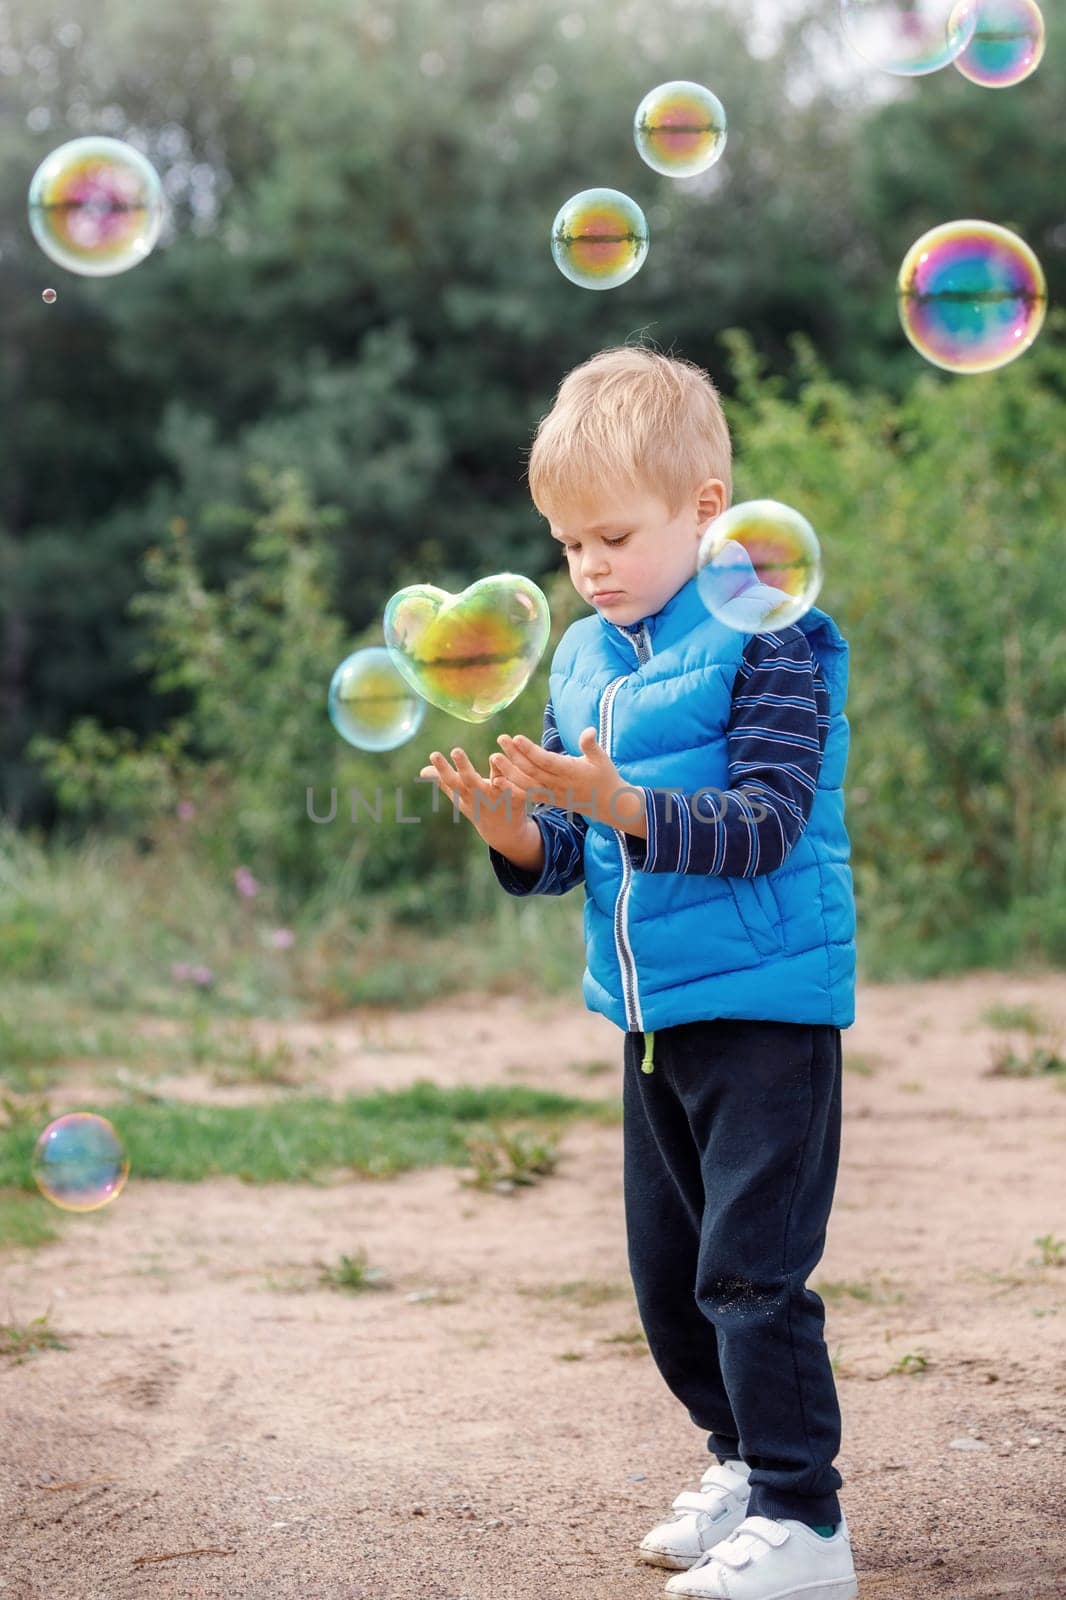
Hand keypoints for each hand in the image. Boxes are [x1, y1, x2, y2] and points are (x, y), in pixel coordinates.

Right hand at [418, 745, 538, 856]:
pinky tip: (519, 768)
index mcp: (465, 795)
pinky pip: (517, 788)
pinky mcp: (517, 798)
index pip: (451, 781)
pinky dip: (518, 781)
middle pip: (471, 782)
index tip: (434, 754)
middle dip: (463, 767)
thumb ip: (443, 782)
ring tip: (494, 756)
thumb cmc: (478, 807)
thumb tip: (422, 770)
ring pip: (497, 784)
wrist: (504, 832)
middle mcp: (480, 797)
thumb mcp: (460, 797)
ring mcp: (499, 799)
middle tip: (456, 751)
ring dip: (495, 773)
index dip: (442, 769)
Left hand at [491, 726, 645, 832]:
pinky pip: (527, 796)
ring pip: (527, 784)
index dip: (530, 750)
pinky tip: (496, 781)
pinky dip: (512, 789)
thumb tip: (588, 731)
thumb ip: (591, 745)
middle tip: (500, 739)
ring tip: (494, 758)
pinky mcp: (549, 800)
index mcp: (571, 772)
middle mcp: (559, 785)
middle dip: (515, 756)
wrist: (609, 805)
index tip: (516, 738)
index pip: (546, 761)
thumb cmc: (605, 776)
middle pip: (532, 771)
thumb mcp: (602, 759)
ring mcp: (553, 794)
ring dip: (509, 772)